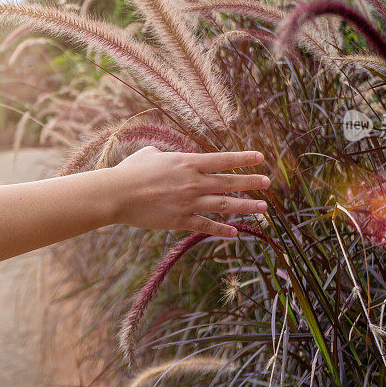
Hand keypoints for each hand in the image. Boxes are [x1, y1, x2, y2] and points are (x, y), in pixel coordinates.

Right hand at [109, 146, 269, 237]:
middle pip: (229, 182)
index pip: (222, 160)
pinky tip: (235, 232)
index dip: (243, 158)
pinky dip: (222, 229)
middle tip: (268, 183)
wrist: (117, 195)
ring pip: (224, 205)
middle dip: (251, 183)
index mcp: (187, 162)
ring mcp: (188, 202)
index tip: (260, 157)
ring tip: (264, 209)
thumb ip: (165, 154)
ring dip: (246, 207)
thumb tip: (166, 156)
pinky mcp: (180, 220)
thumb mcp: (150, 154)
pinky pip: (206, 225)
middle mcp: (193, 182)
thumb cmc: (130, 171)